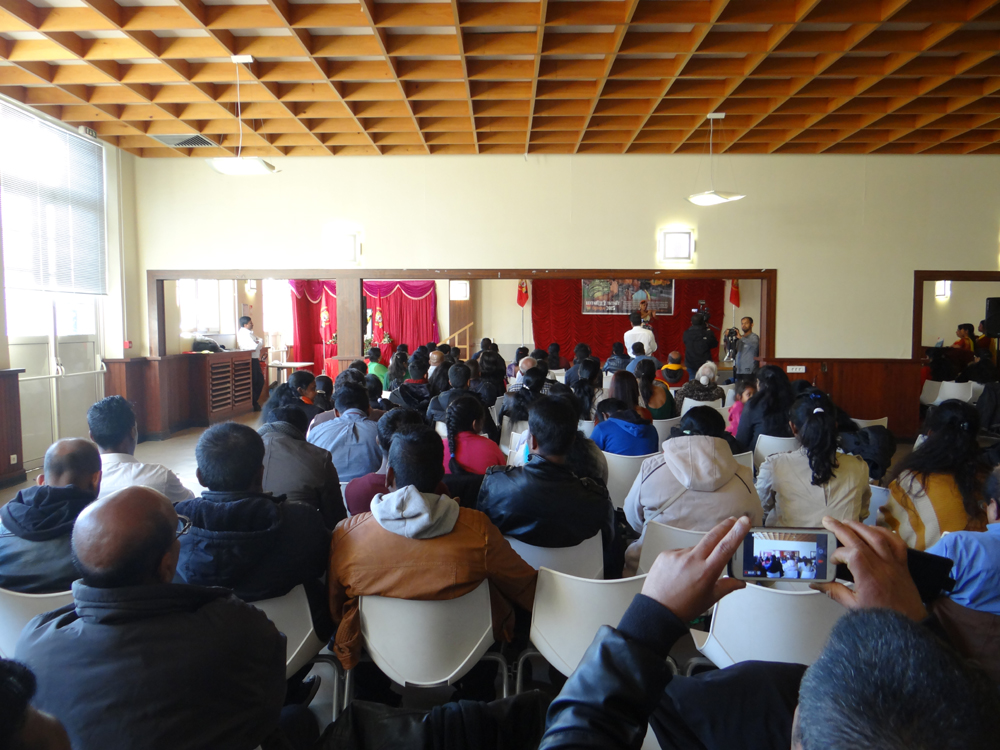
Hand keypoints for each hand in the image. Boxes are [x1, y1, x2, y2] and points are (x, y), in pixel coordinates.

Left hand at [641, 516, 748, 621]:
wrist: (656, 611)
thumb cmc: (683, 607)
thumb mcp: (710, 599)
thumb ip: (727, 586)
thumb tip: (740, 582)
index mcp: (706, 571)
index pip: (726, 547)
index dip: (737, 532)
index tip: (744, 521)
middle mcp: (692, 560)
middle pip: (712, 536)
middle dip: (725, 526)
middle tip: (733, 520)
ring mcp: (677, 555)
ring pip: (695, 548)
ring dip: (699, 555)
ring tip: (692, 573)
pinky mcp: (665, 554)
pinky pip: (680, 553)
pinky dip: (683, 559)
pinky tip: (680, 572)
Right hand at [811, 517, 926, 621]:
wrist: (909, 623)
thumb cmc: (881, 617)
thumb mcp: (854, 606)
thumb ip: (834, 591)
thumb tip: (815, 583)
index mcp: (869, 578)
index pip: (851, 554)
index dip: (838, 553)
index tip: (832, 561)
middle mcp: (881, 566)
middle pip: (860, 540)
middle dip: (841, 528)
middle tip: (828, 521)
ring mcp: (893, 562)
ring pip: (877, 536)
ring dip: (860, 526)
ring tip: (846, 522)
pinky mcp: (902, 563)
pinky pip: (896, 541)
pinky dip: (884, 532)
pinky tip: (872, 530)